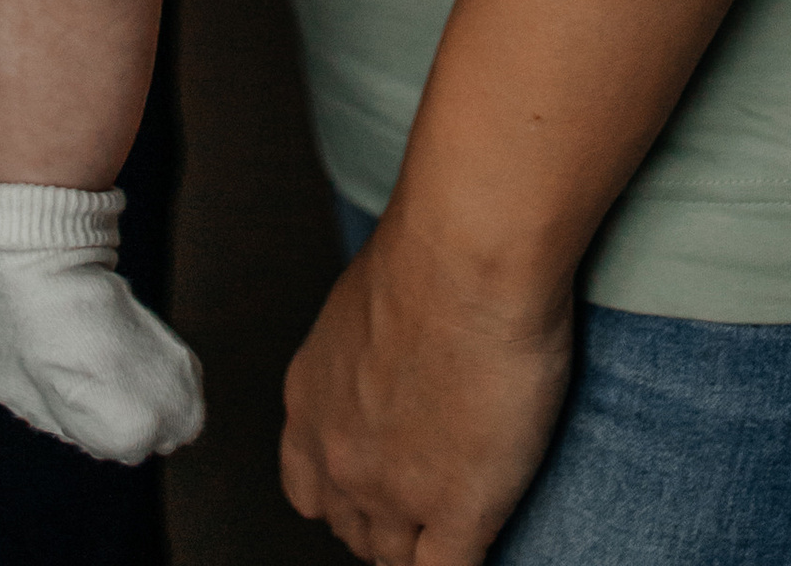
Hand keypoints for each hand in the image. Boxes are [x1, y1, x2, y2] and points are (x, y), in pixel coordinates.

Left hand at [280, 214, 574, 565]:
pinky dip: (460, 560)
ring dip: (422, 541)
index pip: (310, 489)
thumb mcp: (359, 309)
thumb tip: (386, 374)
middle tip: (422, 496)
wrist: (466, 254)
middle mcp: (339, 456)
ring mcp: (395, 493)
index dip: (346, 493)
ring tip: (455, 516)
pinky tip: (480, 532)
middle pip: (352, 529)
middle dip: (383, 519)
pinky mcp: (458, 509)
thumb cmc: (425, 256)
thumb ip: (360, 362)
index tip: (378, 482)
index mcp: (311, 403)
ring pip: (395, 558)